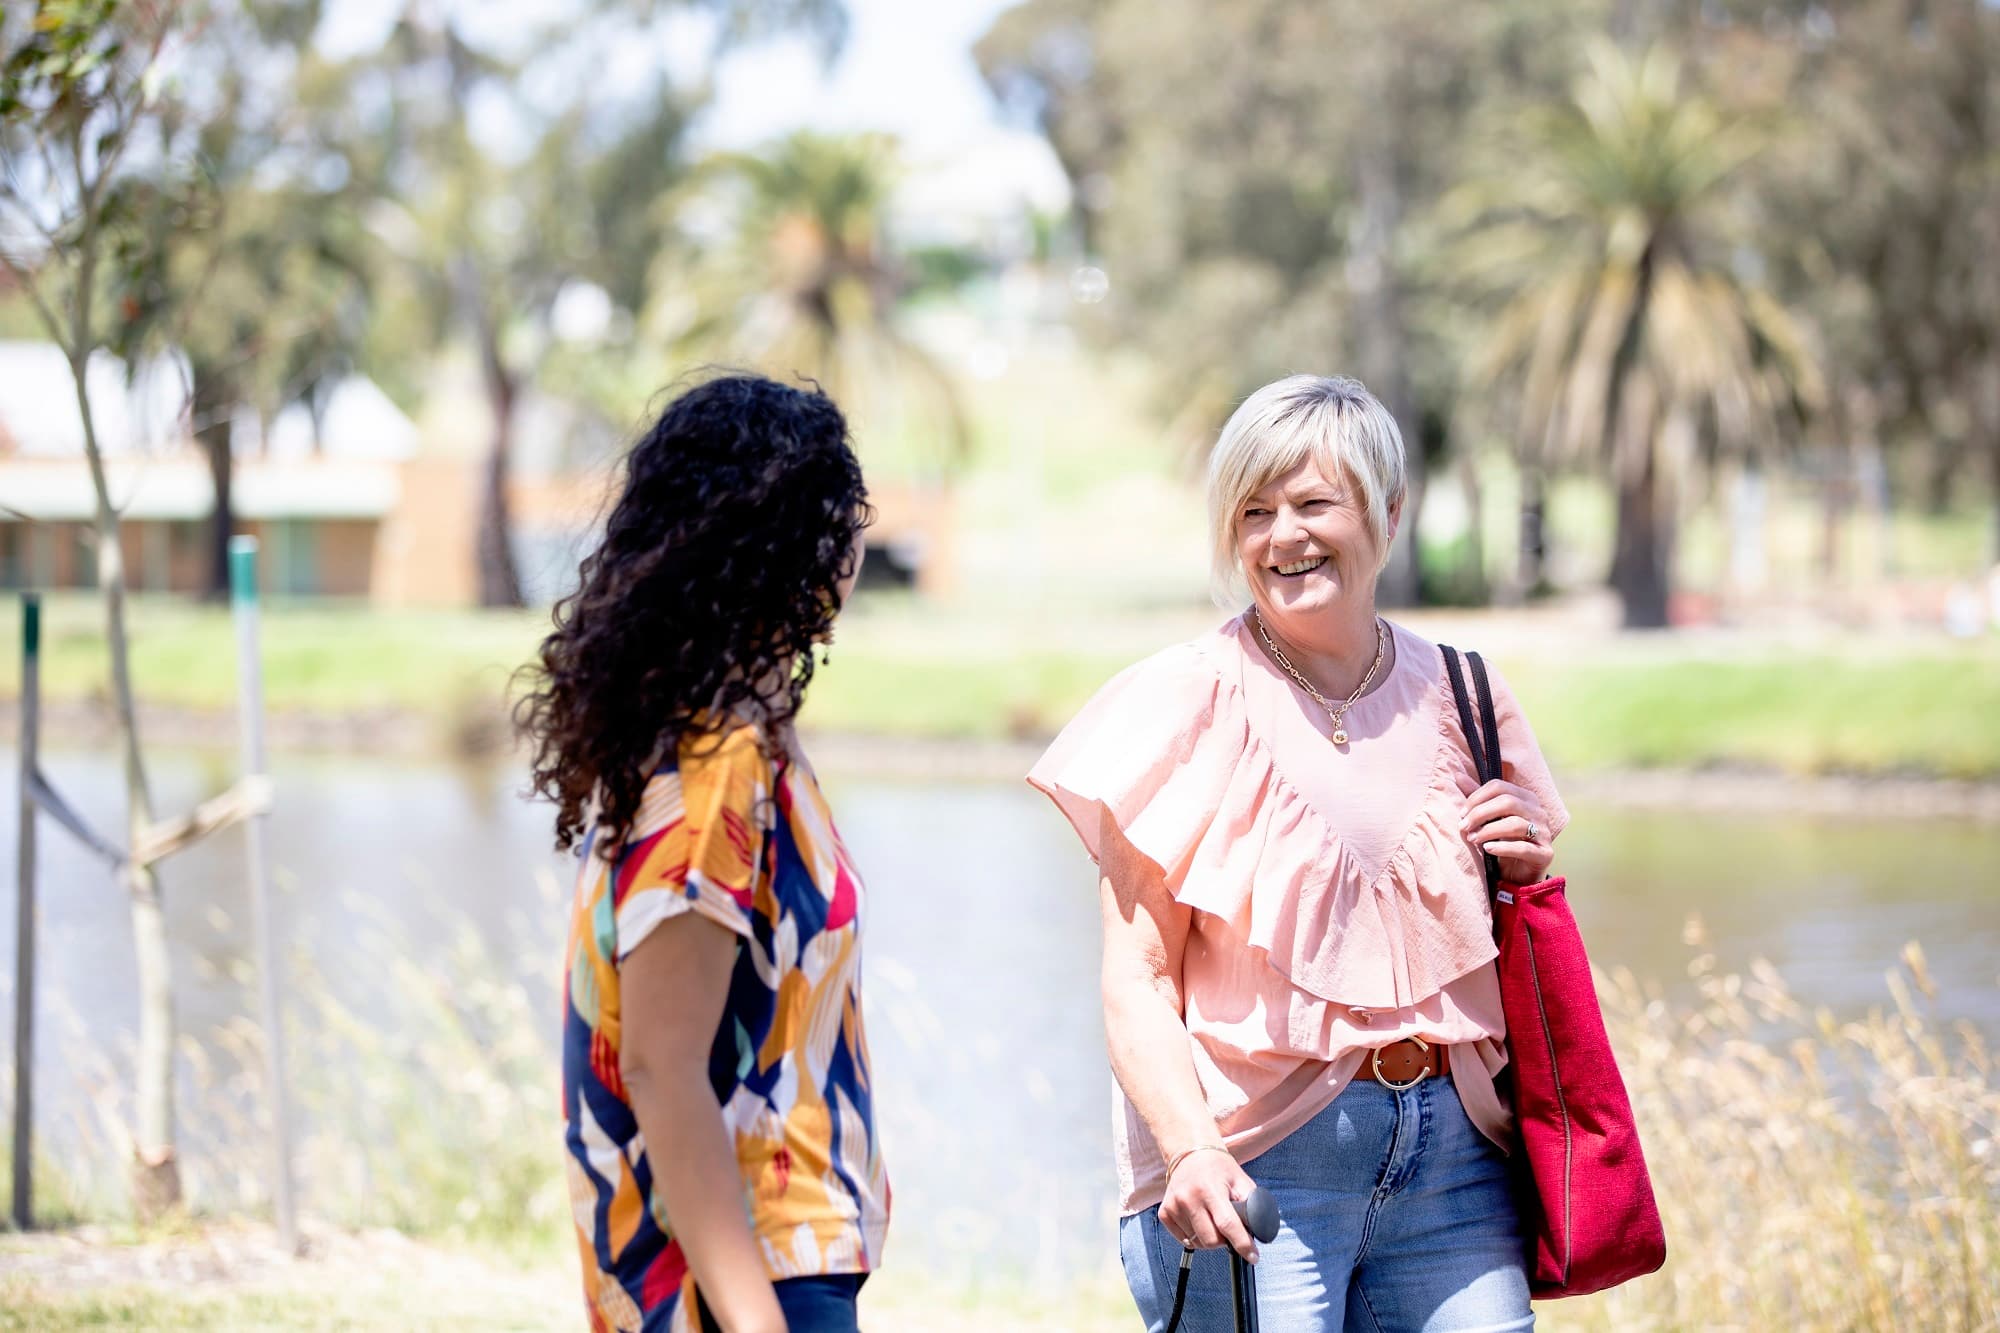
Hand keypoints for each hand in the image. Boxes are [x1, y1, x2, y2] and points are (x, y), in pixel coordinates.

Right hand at [1159, 1147, 1259, 1262]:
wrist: (1189, 1154)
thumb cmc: (1220, 1169)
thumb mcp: (1241, 1180)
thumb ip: (1251, 1204)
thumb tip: (1258, 1232)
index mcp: (1210, 1188)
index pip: (1227, 1223)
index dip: (1242, 1244)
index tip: (1253, 1257)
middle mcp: (1188, 1198)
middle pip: (1211, 1241)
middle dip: (1225, 1242)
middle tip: (1229, 1230)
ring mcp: (1174, 1206)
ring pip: (1198, 1243)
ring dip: (1209, 1239)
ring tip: (1212, 1219)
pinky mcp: (1164, 1212)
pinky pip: (1184, 1240)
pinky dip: (1195, 1237)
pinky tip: (1199, 1220)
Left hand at [1461, 778, 1554, 884]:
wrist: (1520, 873)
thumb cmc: (1504, 841)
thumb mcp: (1491, 818)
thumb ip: (1478, 798)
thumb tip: (1458, 776)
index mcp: (1526, 798)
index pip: (1499, 787)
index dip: (1477, 797)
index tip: (1461, 813)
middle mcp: (1538, 812)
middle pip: (1508, 802)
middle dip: (1480, 813)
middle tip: (1463, 826)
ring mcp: (1544, 833)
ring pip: (1515, 824)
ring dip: (1488, 830)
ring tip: (1471, 838)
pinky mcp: (1545, 854)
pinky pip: (1523, 848)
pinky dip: (1502, 847)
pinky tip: (1487, 849)